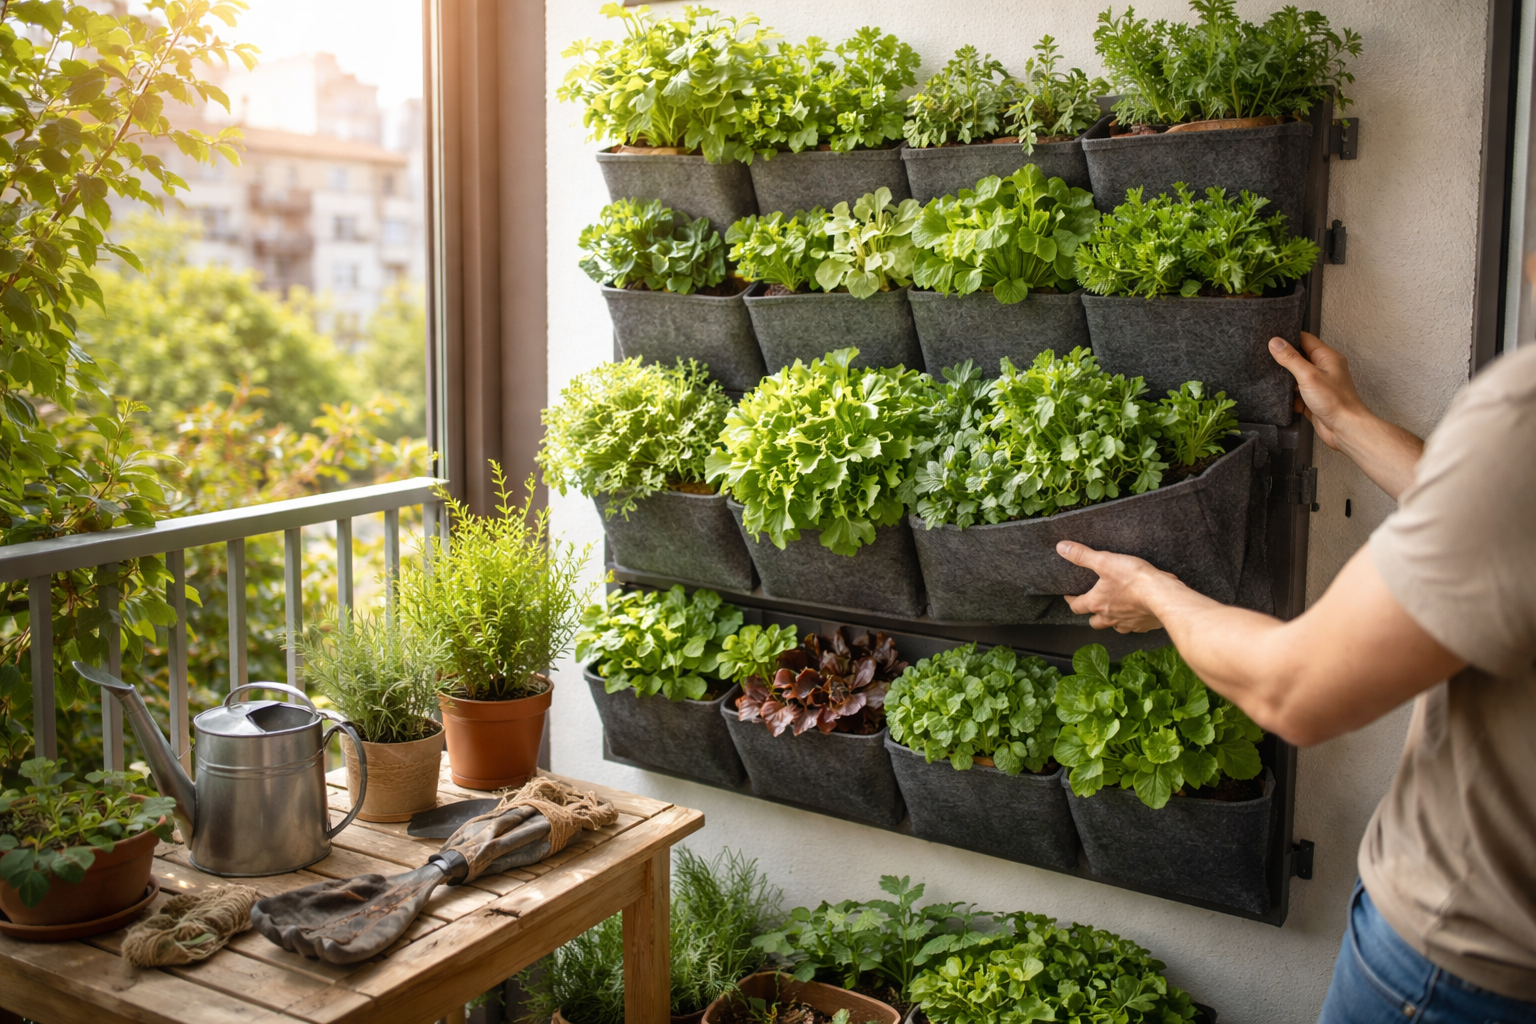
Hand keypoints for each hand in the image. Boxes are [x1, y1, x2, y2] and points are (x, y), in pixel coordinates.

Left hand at [1056, 541, 1183, 632]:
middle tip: (1092, 607)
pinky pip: (1135, 627)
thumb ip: (1083, 555)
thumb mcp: (1105, 561)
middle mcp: (1110, 617)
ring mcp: (1127, 623)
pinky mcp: (1144, 625)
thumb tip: (1062, 548)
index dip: (1071, 601)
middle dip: (1091, 615)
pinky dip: (1133, 621)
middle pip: (1094, 622)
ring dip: (1112, 621)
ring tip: (1114, 611)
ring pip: (1114, 627)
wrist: (1162, 596)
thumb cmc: (1134, 579)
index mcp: (1097, 603)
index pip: (1077, 606)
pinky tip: (1137, 613)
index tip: (1069, 596)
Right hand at [1266, 332, 1366, 451]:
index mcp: (1327, 358)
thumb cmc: (1335, 401)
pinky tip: (1278, 398)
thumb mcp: (1308, 375)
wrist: (1344, 428)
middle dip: (1284, 359)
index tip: (1272, 338)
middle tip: (1266, 357)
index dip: (1289, 337)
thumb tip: (1276, 342)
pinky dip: (1288, 397)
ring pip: (1296, 377)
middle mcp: (1325, 369)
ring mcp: (1319, 385)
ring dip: (1285, 380)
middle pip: (1300, 358)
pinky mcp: (1313, 401)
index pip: (1305, 339)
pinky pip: (1296, 394)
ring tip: (1269, 377)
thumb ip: (1291, 358)